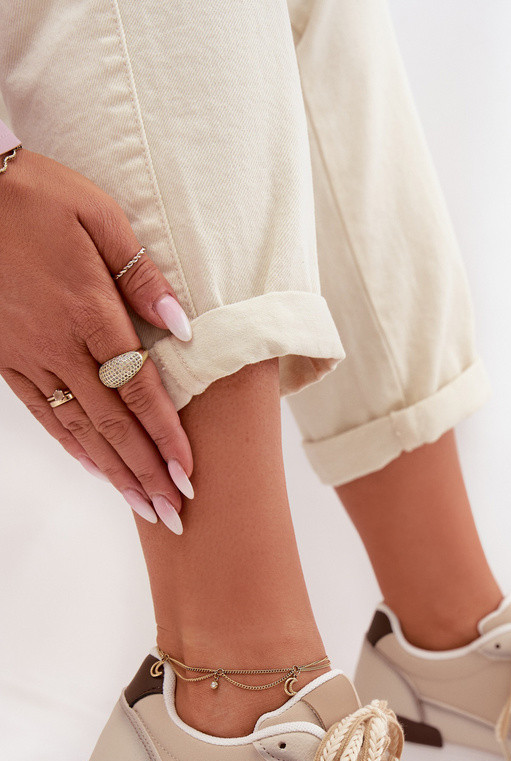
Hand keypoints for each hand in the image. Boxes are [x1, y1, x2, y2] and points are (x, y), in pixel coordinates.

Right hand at [0, 147, 193, 532]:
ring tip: (144, 507)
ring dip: (114, 472)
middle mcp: (59, 345)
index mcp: (90, 311)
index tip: (190, 475)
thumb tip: (183, 327)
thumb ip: (142, 275)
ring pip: (78, 428)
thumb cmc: (37, 194)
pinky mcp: (3, 357)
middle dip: (147, 474)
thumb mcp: (99, 214)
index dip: (166, 437)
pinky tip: (94, 468)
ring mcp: (27, 356)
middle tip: (176, 516)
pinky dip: (71, 445)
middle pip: (113, 425)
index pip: (140, 390)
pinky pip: (42, 412)